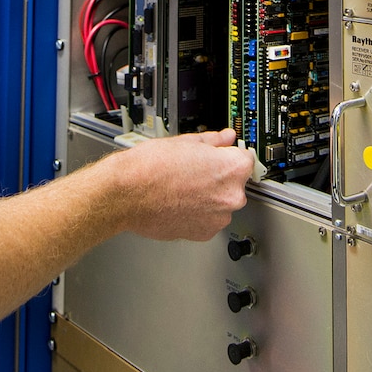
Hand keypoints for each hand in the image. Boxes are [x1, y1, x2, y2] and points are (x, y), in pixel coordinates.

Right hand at [105, 129, 252, 240]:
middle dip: (218, 178)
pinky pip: (208, 219)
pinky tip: (180, 202)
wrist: (126, 195)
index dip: (227, 155)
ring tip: (183, 188)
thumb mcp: (185, 142)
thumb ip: (213, 140)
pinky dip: (198, 213)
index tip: (219, 156)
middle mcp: (231, 196)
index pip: (244, 157)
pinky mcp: (204, 233)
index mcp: (232, 168)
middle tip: (194, 172)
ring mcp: (218, 218)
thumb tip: (225, 138)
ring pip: (221, 203)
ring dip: (209, 198)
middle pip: (234, 183)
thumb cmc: (150, 168)